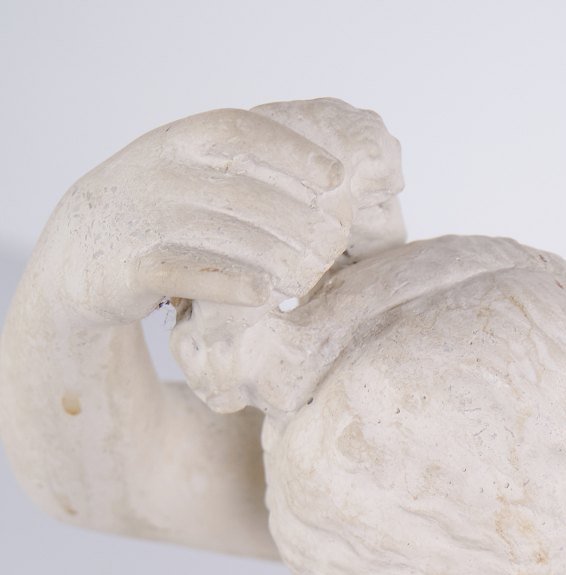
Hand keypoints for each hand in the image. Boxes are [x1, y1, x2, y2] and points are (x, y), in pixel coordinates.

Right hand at [46, 105, 356, 324]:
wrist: (73, 254)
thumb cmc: (151, 215)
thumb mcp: (183, 175)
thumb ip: (233, 170)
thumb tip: (319, 182)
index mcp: (175, 143)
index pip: (240, 132)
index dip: (292, 152)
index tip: (336, 177)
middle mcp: (158, 175)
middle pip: (242, 192)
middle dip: (296, 217)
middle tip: (333, 242)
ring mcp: (143, 221)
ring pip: (223, 236)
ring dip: (275, 256)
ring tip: (310, 274)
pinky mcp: (131, 269)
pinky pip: (190, 275)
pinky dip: (231, 285)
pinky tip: (266, 295)